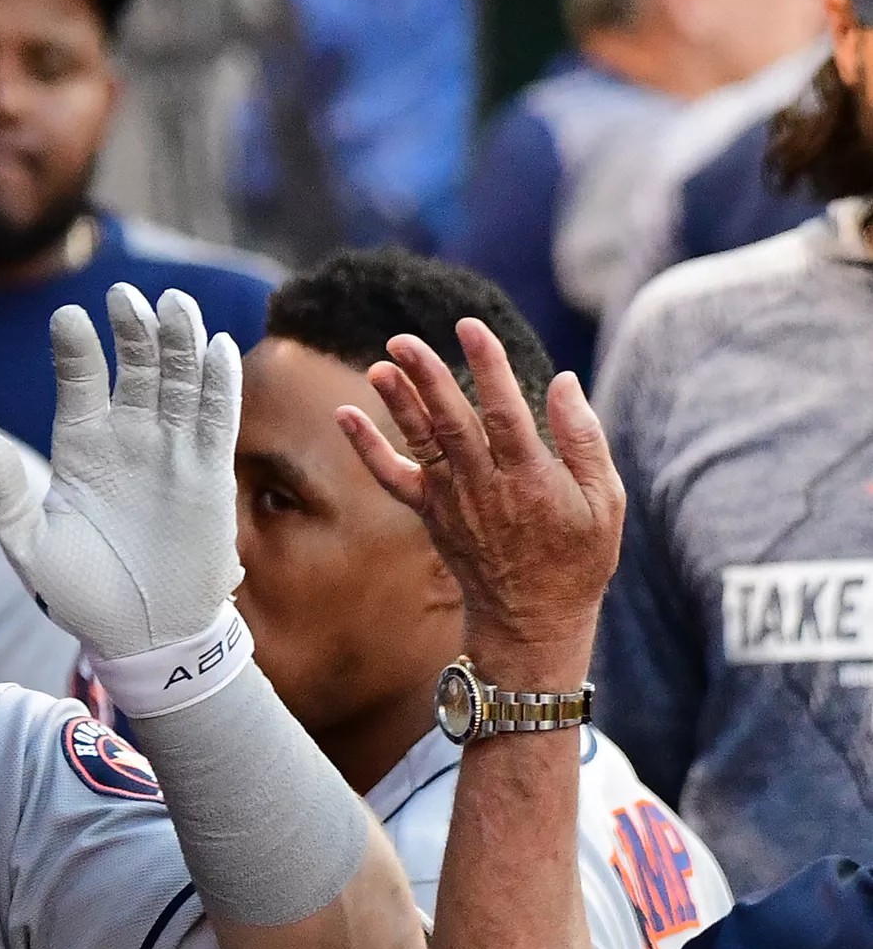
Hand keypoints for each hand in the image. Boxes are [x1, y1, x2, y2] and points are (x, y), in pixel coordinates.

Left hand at [0, 285, 243, 661]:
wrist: (142, 634)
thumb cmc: (80, 593)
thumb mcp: (29, 548)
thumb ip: (4, 498)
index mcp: (80, 447)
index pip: (80, 382)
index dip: (76, 350)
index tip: (69, 318)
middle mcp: (127, 438)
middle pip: (134, 367)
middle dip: (132, 329)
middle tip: (124, 296)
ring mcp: (171, 450)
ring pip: (178, 380)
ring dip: (178, 341)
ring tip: (173, 304)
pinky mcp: (209, 471)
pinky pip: (217, 417)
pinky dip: (219, 383)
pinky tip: (216, 347)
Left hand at [335, 319, 623, 655]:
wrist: (530, 621)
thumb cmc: (577, 557)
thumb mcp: (605, 500)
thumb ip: (583, 439)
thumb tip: (562, 380)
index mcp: (532, 478)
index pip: (505, 412)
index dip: (486, 367)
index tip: (470, 328)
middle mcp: (485, 487)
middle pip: (452, 423)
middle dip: (427, 378)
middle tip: (403, 339)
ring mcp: (453, 502)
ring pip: (421, 444)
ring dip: (397, 403)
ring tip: (379, 364)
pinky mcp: (431, 514)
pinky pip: (393, 478)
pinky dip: (366, 449)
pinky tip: (344, 416)